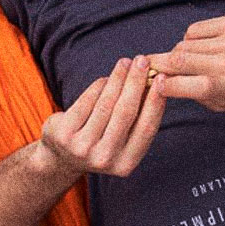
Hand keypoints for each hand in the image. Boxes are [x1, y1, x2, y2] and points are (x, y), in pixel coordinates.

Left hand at [37, 55, 166, 177]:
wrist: (62, 158)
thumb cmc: (101, 142)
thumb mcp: (123, 141)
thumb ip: (139, 119)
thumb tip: (156, 83)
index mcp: (125, 164)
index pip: (146, 128)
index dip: (155, 102)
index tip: (162, 79)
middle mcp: (104, 159)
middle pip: (125, 112)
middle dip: (135, 83)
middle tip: (143, 60)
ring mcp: (82, 148)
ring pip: (105, 104)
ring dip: (118, 78)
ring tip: (125, 62)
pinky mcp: (64, 134)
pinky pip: (86, 101)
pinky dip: (98, 86)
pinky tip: (106, 77)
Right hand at [145, 15, 224, 111]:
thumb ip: (196, 96)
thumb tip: (164, 84)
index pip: (184, 85)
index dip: (163, 84)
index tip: (152, 84)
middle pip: (179, 60)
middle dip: (159, 64)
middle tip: (147, 66)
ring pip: (184, 44)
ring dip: (178, 52)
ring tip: (185, 59)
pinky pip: (194, 30)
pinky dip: (190, 39)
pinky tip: (199, 46)